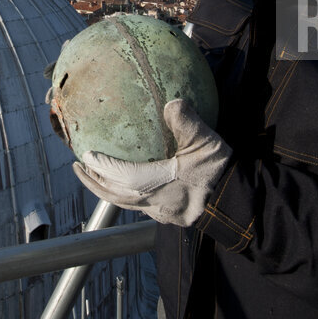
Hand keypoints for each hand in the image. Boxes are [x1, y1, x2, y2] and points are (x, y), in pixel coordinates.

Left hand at [73, 99, 231, 226]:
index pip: (121, 177)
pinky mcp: (170, 217)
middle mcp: (153, 202)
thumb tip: (173, 101)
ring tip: (95, 176)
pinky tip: (129, 183)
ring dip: (107, 190)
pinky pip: (140, 206)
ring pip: (124, 204)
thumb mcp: (207, 143)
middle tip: (78, 167)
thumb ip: (187, 122)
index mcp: (157, 185)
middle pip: (114, 196)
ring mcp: (160, 212)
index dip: (102, 167)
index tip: (85, 155)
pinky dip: (126, 194)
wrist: (239, 204)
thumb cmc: (221, 173)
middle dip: (93, 182)